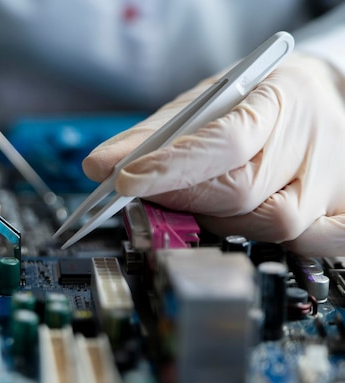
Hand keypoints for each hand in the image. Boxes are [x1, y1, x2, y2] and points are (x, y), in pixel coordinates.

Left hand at [83, 53, 344, 255]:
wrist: (327, 99)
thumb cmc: (259, 100)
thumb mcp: (206, 100)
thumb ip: (152, 134)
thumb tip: (98, 166)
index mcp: (276, 102)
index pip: (225, 142)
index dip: (173, 168)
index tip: (124, 181)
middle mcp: (309, 145)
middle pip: (239, 193)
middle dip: (182, 199)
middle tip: (152, 192)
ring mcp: (332, 185)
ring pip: (269, 227)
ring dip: (222, 221)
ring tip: (209, 198)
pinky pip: (310, 245)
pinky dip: (274, 241)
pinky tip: (255, 218)